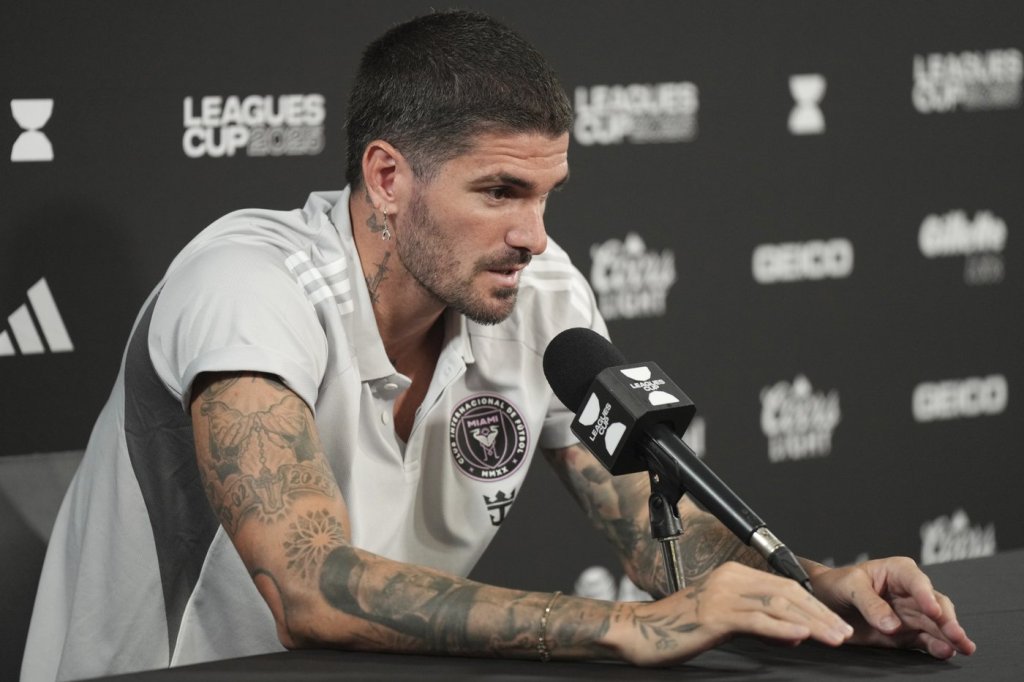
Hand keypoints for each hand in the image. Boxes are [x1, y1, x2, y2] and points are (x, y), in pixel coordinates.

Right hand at [614, 562, 853, 665]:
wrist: (638, 632)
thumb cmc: (677, 629)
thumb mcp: (722, 621)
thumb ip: (756, 621)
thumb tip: (795, 632)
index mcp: (732, 574)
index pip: (784, 586)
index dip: (814, 605)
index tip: (836, 623)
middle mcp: (729, 577)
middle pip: (787, 592)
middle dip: (821, 613)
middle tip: (846, 632)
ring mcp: (721, 594)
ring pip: (778, 604)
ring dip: (812, 622)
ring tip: (835, 637)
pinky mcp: (715, 613)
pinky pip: (757, 619)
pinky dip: (784, 627)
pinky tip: (803, 636)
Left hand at [809, 556, 976, 658]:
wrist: (825, 601)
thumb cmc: (837, 584)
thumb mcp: (849, 586)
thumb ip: (870, 603)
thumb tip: (892, 625)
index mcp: (898, 571)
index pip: (917, 582)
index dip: (927, 596)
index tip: (934, 610)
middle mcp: (911, 593)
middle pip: (936, 605)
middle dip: (947, 620)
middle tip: (956, 635)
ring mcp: (911, 615)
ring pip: (937, 625)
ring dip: (950, 636)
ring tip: (961, 647)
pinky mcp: (907, 634)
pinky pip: (925, 641)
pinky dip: (936, 647)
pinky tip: (946, 652)